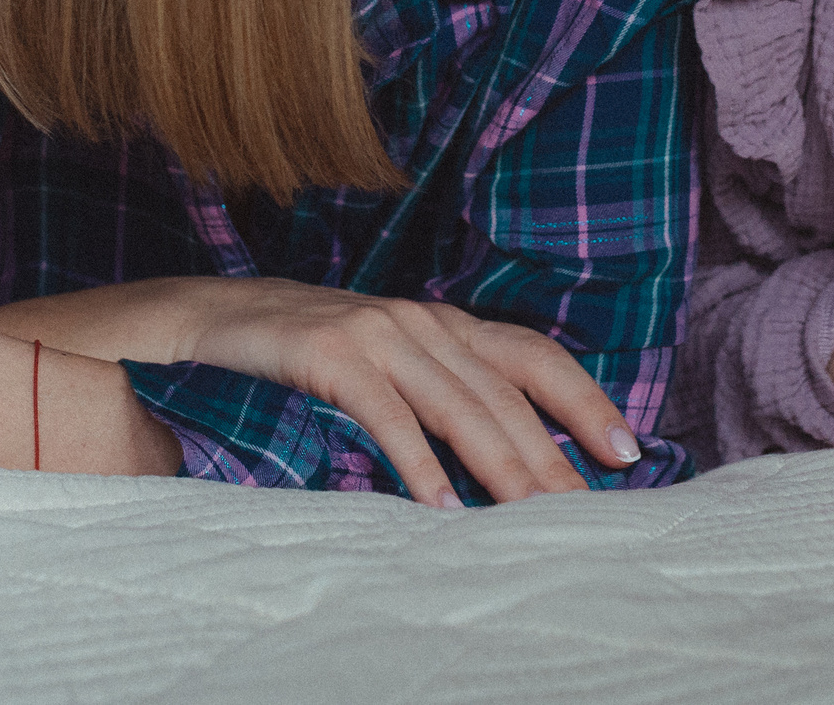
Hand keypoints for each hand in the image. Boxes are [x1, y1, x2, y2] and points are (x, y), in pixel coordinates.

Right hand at [0, 274, 642, 507]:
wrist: (206, 321)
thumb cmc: (306, 358)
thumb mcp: (386, 371)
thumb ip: (443, 400)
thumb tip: (510, 465)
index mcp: (442, 323)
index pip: (534, 357)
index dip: (585, 401)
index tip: (627, 452)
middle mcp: (420, 319)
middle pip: (506, 392)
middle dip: (552, 455)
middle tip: (586, 513)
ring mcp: (376, 330)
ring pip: (459, 402)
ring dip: (502, 464)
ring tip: (536, 515)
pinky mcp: (329, 351)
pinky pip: (386, 414)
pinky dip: (418, 461)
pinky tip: (441, 506)